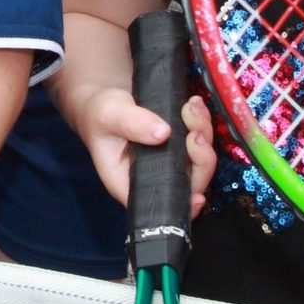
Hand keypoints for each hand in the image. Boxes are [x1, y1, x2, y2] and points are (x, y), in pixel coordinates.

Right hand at [69, 82, 212, 213]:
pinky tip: (195, 105)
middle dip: (200, 157)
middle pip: (189, 181)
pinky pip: (200, 141)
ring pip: (199, 159)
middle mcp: (154, 177)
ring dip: (203, 134)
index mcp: (131, 183)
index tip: (197, 194)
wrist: (102, 100)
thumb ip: (132, 124)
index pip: (161, 204)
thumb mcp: (108, 115)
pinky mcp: (179, 146)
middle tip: (194, 131)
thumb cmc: (99, 115)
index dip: (183, 203)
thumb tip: (163, 133)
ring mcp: (169, 162)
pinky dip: (202, 123)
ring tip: (192, 108)